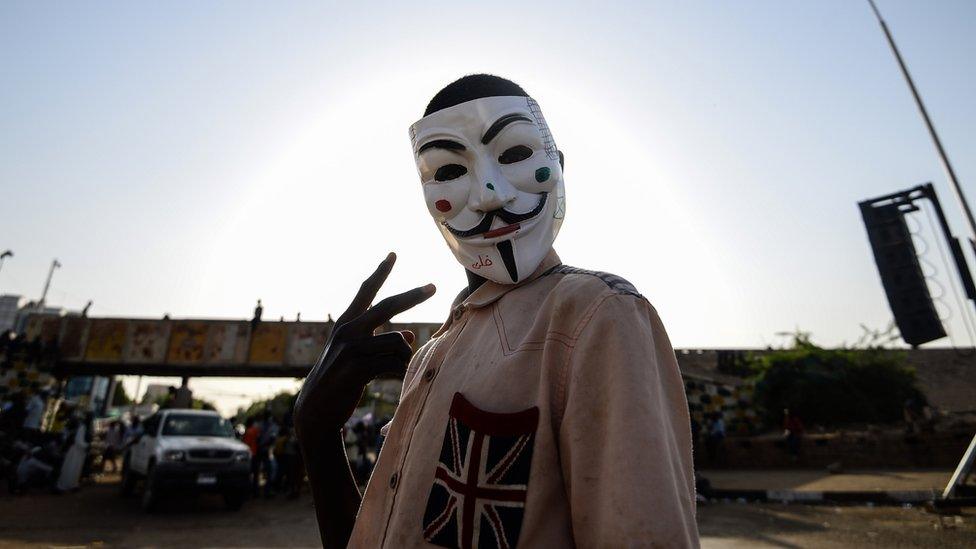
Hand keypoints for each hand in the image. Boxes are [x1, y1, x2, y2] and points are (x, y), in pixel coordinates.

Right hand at [294, 252, 434, 434]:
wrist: (316, 410)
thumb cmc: (340, 382)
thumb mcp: (358, 356)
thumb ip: (380, 341)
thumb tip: (410, 335)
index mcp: (346, 323)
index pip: (366, 292)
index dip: (381, 272)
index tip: (393, 254)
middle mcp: (347, 330)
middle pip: (387, 306)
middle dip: (413, 296)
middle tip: (434, 287)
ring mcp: (351, 348)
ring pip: (397, 341)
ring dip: (406, 356)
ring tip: (401, 370)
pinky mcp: (356, 367)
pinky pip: (393, 363)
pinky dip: (402, 371)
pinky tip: (399, 379)